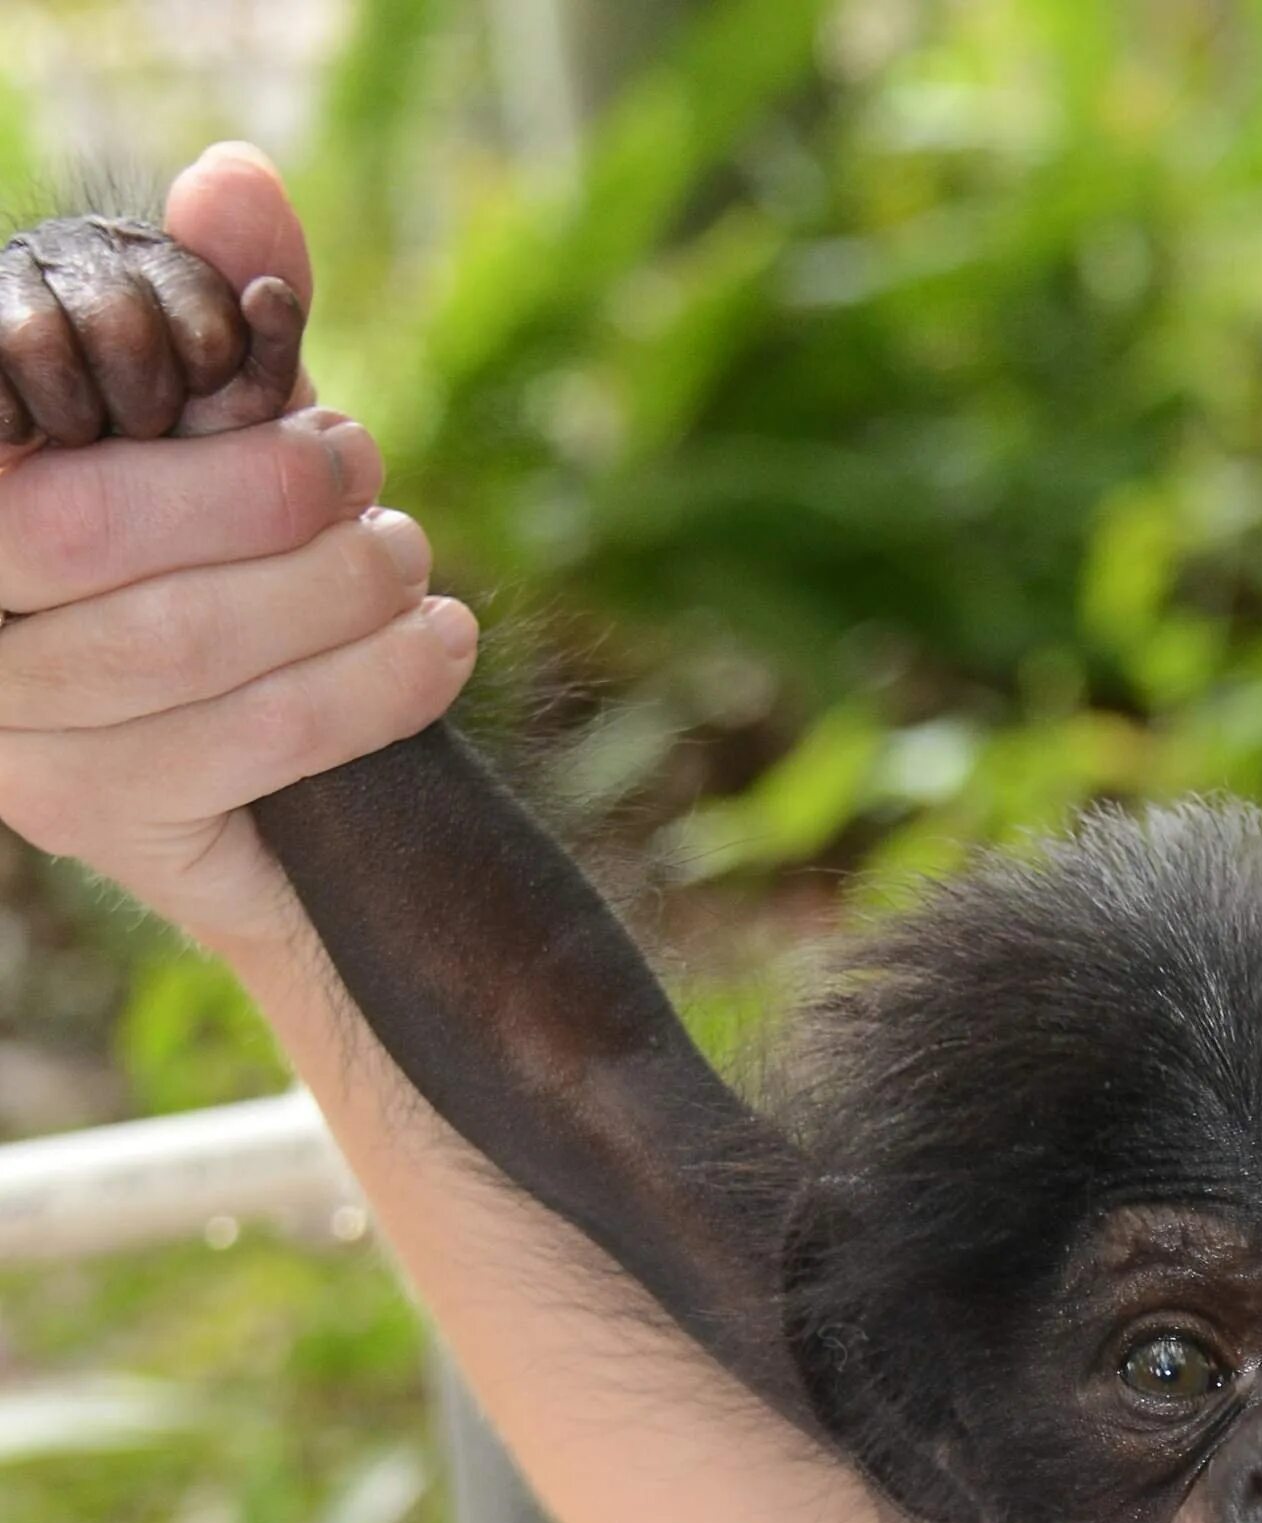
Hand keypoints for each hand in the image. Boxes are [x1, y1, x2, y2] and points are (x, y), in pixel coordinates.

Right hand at [0, 146, 474, 955]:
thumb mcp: (217, 428)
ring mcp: (5, 732)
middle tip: (377, 487)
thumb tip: (240, 180)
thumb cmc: (224, 564)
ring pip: (177, 646)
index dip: (179, 422)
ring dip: (334, 597)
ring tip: (415, 567)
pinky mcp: (88, 820)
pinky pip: (245, 746)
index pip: (32, 428)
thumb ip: (212, 305)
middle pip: (89, 532)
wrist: (268, 790)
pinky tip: (435, 650)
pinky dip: (369, 690)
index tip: (317, 411)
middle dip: (265, 500)